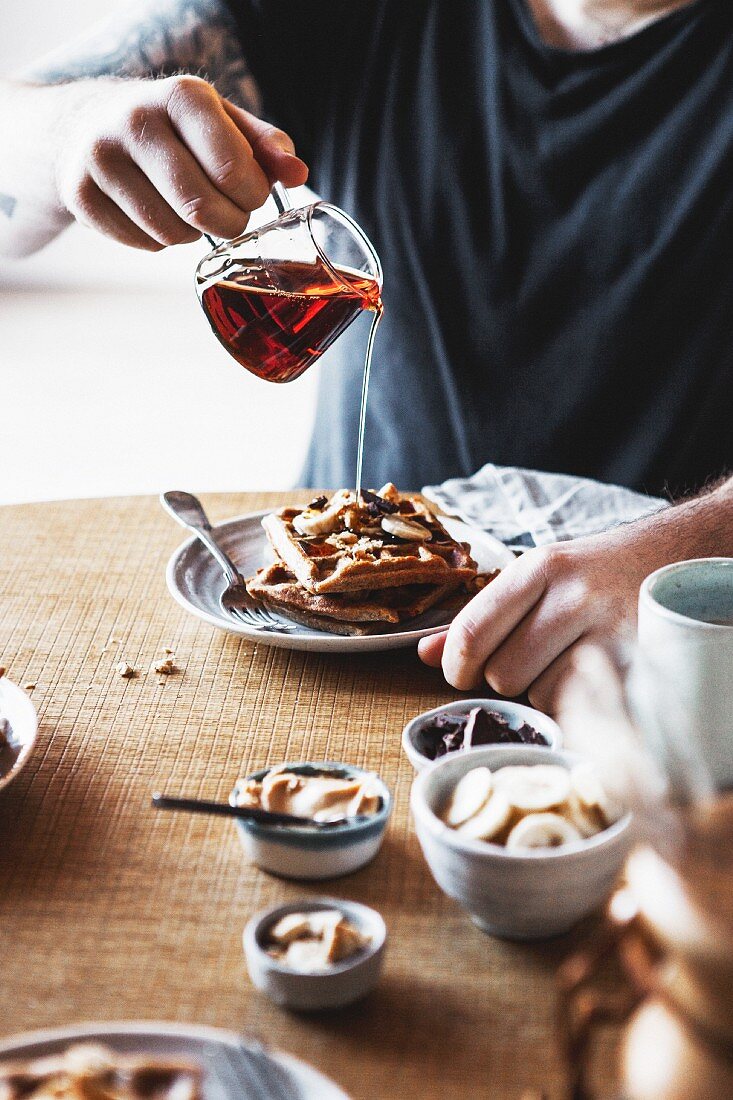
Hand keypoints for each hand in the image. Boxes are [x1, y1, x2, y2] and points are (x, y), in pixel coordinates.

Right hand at [51, 75, 307, 249]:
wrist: (89, 125)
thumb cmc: (176, 129)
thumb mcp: (224, 122)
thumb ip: (266, 147)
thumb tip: (298, 174)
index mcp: (182, 96)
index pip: (232, 170)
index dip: (252, 196)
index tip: (250, 193)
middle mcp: (136, 120)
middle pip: (200, 208)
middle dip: (228, 224)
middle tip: (229, 216)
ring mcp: (101, 158)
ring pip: (172, 233)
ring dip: (193, 235)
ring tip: (188, 210)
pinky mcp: (80, 194)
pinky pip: (143, 244)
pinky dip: (159, 242)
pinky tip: (156, 214)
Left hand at [418, 518, 680, 712]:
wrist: (674, 558)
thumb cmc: (595, 574)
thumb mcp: (536, 578)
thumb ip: (481, 617)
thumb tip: (425, 654)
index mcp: (538, 567)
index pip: (472, 632)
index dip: (456, 667)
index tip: (459, 674)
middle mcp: (573, 594)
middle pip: (501, 673)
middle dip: (504, 678)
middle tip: (527, 660)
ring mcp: (609, 628)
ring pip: (539, 694)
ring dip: (542, 689)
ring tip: (566, 659)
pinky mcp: (635, 661)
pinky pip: (579, 704)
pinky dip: (574, 701)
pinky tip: (587, 673)